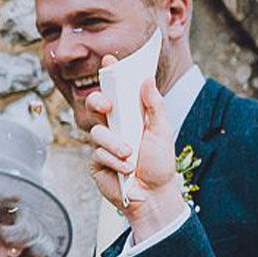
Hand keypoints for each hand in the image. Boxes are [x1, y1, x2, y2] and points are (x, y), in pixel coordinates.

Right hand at [82, 76, 190, 239]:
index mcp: (129, 116)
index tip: (109, 61)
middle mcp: (114, 127)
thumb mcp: (162, 131)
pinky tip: (126, 170)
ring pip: (97, 133)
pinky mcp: (96, 162)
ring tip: (130, 156)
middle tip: (107, 105)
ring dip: (114, 144)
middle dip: (97, 101)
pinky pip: (98, 154)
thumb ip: (154, 106)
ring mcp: (103, 145)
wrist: (154, 195)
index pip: (117, 91)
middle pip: (95, 106)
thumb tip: (147, 80)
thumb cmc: (159, 164)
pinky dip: (114, 161)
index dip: (111, 75)